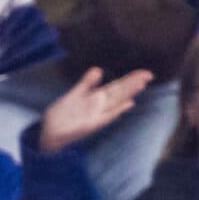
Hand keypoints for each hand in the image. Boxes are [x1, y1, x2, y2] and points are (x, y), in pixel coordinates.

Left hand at [38, 66, 152, 152]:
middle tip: (148, 76)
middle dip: (133, 84)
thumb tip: (98, 69)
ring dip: (128, 94)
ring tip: (141, 85)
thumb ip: (87, 83)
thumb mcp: (76, 94)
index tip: (144, 73)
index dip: (131, 79)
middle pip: (119, 93)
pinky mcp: (91, 124)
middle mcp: (100, 106)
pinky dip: (117, 110)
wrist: (50, 130)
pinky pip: (107, 116)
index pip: (117, 86)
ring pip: (116, 102)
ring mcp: (97, 115)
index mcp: (97, 97)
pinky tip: (127, 104)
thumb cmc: (64, 114)